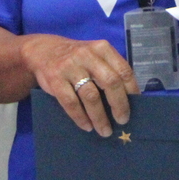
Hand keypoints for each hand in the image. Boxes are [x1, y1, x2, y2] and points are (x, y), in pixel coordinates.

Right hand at [21, 33, 138, 135]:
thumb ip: (109, 70)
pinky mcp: (55, 79)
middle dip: (119, 105)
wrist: (43, 51)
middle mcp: (88, 55)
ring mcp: (70, 67)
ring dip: (100, 117)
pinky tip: (87, 126)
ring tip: (105, 130)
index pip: (123, 70)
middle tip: (122, 121)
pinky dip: (80, 117)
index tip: (135, 108)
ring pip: (91, 96)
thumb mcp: (95, 55)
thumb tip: (128, 100)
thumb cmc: (77, 58)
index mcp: (102, 48)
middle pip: (110, 82)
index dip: (131, 91)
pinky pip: (71, 103)